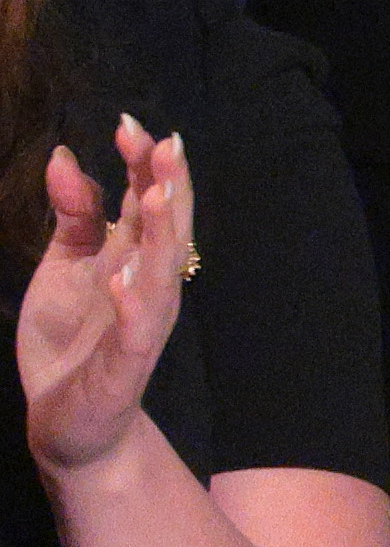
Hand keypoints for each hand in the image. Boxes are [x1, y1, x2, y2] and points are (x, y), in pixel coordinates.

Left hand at [21, 118, 190, 477]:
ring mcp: (140, 325)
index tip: (129, 123)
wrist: (68, 422)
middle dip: (169, 188)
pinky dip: (134, 304)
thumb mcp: (63, 266)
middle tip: (167, 145)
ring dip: (164, 236)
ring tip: (158, 195)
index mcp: (132, 259)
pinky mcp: (125, 366)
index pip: (147, 203)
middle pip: (167, 230)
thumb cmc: (72, 343)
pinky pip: (136, 333)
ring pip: (162, 274)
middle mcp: (145, 287)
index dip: (142, 165)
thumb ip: (72, 215)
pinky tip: (125, 276)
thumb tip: (65, 157)